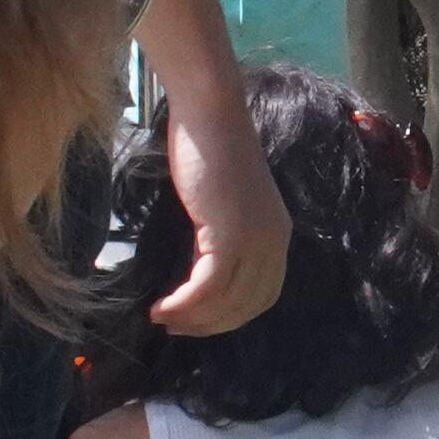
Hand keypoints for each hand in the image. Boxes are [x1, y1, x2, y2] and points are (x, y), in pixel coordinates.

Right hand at [144, 62, 295, 334]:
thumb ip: (221, 235)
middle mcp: (274, 243)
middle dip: (209, 325)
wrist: (210, 112)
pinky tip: (161, 306)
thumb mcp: (223, 203)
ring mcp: (255, 240)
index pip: (261, 297)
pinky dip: (183, 304)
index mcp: (278, 236)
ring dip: (191, 319)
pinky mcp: (230, 235)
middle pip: (245, 307)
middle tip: (173, 326)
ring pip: (225, 302)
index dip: (228, 317)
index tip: (196, 321)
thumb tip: (199, 269)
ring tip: (161, 317)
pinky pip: (207, 288)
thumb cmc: (210, 148)